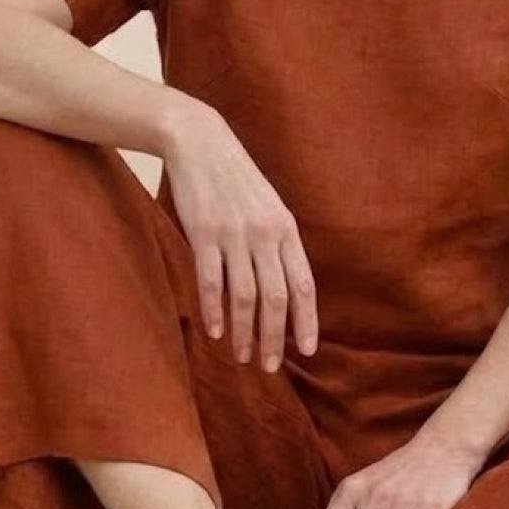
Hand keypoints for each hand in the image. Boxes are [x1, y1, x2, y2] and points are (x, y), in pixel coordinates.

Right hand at [162, 95, 318, 370]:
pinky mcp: (204, 232)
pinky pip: (211, 281)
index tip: (308, 351)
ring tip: (241, 356)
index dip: (306, 320)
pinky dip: (214, 310)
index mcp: (286, 228)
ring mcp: (234, 234)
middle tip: (269, 366)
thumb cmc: (236, 179)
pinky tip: (216, 332)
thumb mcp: (269, 206)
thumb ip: (278, 243)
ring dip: (244, 332)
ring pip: (245, 296)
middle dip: (274, 338)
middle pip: (276, 298)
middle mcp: (265, 233)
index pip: (303, 284)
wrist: (200, 142)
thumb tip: (287, 289)